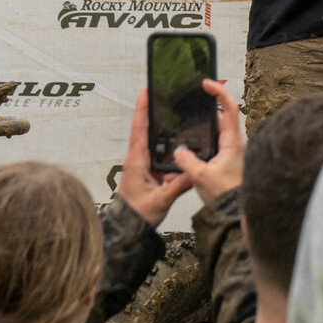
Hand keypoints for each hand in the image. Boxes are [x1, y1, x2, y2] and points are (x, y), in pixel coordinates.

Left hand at [119, 91, 194, 226]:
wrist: (127, 229)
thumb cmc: (136, 215)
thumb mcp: (160, 200)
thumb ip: (178, 185)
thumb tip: (194, 170)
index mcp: (136, 162)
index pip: (139, 130)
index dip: (142, 110)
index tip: (146, 92)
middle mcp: (137, 160)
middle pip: (144, 129)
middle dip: (152, 111)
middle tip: (162, 93)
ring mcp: (142, 165)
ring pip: (151, 140)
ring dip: (159, 125)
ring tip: (171, 110)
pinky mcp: (148, 172)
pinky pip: (157, 152)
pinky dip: (165, 142)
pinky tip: (176, 139)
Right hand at [169, 81, 242, 204]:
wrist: (235, 216)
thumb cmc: (226, 195)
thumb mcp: (202, 176)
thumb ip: (187, 161)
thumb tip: (178, 151)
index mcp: (232, 142)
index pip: (229, 108)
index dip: (219, 92)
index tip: (206, 84)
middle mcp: (232, 145)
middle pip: (216, 122)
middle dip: (198, 120)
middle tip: (183, 115)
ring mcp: (228, 155)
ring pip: (209, 140)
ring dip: (194, 141)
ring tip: (177, 144)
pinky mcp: (222, 166)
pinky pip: (206, 154)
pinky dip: (193, 156)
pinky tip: (180, 164)